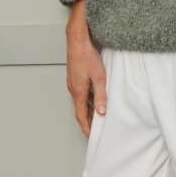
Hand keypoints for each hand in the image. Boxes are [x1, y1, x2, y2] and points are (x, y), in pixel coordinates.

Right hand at [65, 2, 106, 135]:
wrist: (77, 40)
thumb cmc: (86, 56)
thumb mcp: (99, 77)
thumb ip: (101, 95)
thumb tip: (101, 112)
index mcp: (78, 92)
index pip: (80, 116)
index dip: (86, 128)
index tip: (91, 136)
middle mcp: (73, 89)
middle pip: (80, 110)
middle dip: (87, 122)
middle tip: (96, 130)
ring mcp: (73, 83)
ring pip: (81, 102)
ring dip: (88, 111)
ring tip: (98, 117)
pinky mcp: (76, 77)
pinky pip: (81, 93)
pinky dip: (88, 100)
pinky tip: (96, 98)